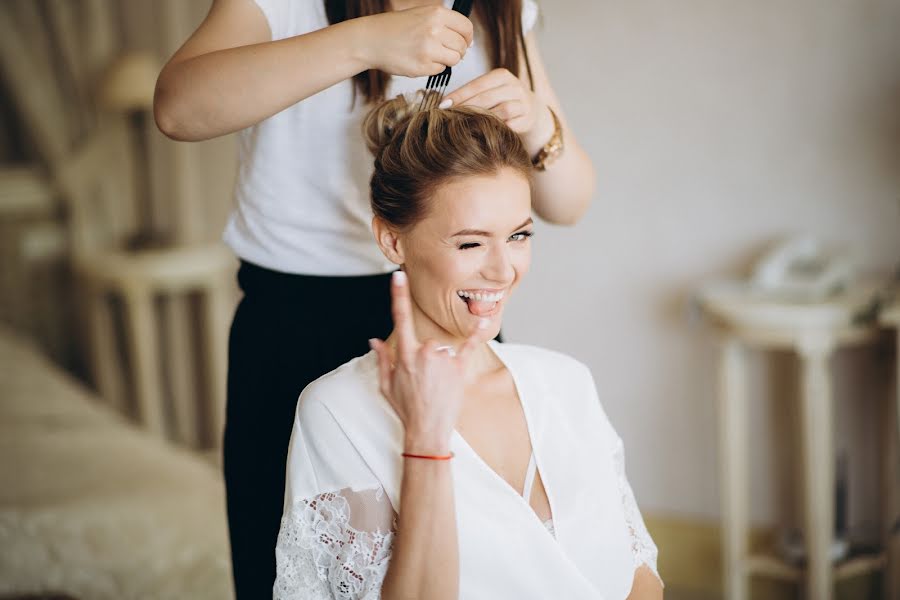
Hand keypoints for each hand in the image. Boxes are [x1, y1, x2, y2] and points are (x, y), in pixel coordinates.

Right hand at [358, 6, 473, 77]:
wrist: (370, 40)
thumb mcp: (421, 15)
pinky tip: (419, 60)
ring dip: (446, 60)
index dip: (467, 38)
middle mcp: (434, 30)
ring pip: (454, 59)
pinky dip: (433, 67)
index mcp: (436, 14)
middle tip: (443, 51)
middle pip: (462, 46)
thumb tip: (467, 42)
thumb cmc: (395, 28)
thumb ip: (444, 24)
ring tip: (431, 55)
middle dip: (457, 51)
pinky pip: (440, 70)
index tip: (464, 43)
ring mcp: (428, 49)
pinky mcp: (422, 66)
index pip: (466, 28)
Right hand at [369, 272, 479, 453]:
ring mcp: (443, 360)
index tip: (398, 277)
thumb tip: (374, 340)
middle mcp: (424, 353)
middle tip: (423, 380)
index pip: (400, 319)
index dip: (398, 296)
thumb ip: (382, 359)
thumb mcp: (386, 385)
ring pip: (443, 349)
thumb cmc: (405, 409)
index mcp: (405, 355)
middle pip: (427, 341)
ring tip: (437, 385)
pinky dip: (476, 335)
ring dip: (441, 362)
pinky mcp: (460, 368)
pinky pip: (469, 346)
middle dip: (426, 356)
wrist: (427, 430)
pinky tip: (482, 323)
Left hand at [442, 68, 553, 150]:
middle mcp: (515, 87)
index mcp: (502, 75)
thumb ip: (472, 93)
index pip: (477, 84)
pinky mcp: (528, 120)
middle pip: (487, 98)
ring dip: (481, 119)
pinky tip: (483, 135)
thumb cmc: (501, 100)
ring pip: (500, 111)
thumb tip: (444, 103)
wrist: (531, 110)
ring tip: (464, 126)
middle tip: (449, 118)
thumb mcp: (490, 90)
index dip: (459, 95)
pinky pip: (510, 126)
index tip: (442, 105)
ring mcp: (523, 104)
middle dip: (466, 108)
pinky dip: (496, 130)